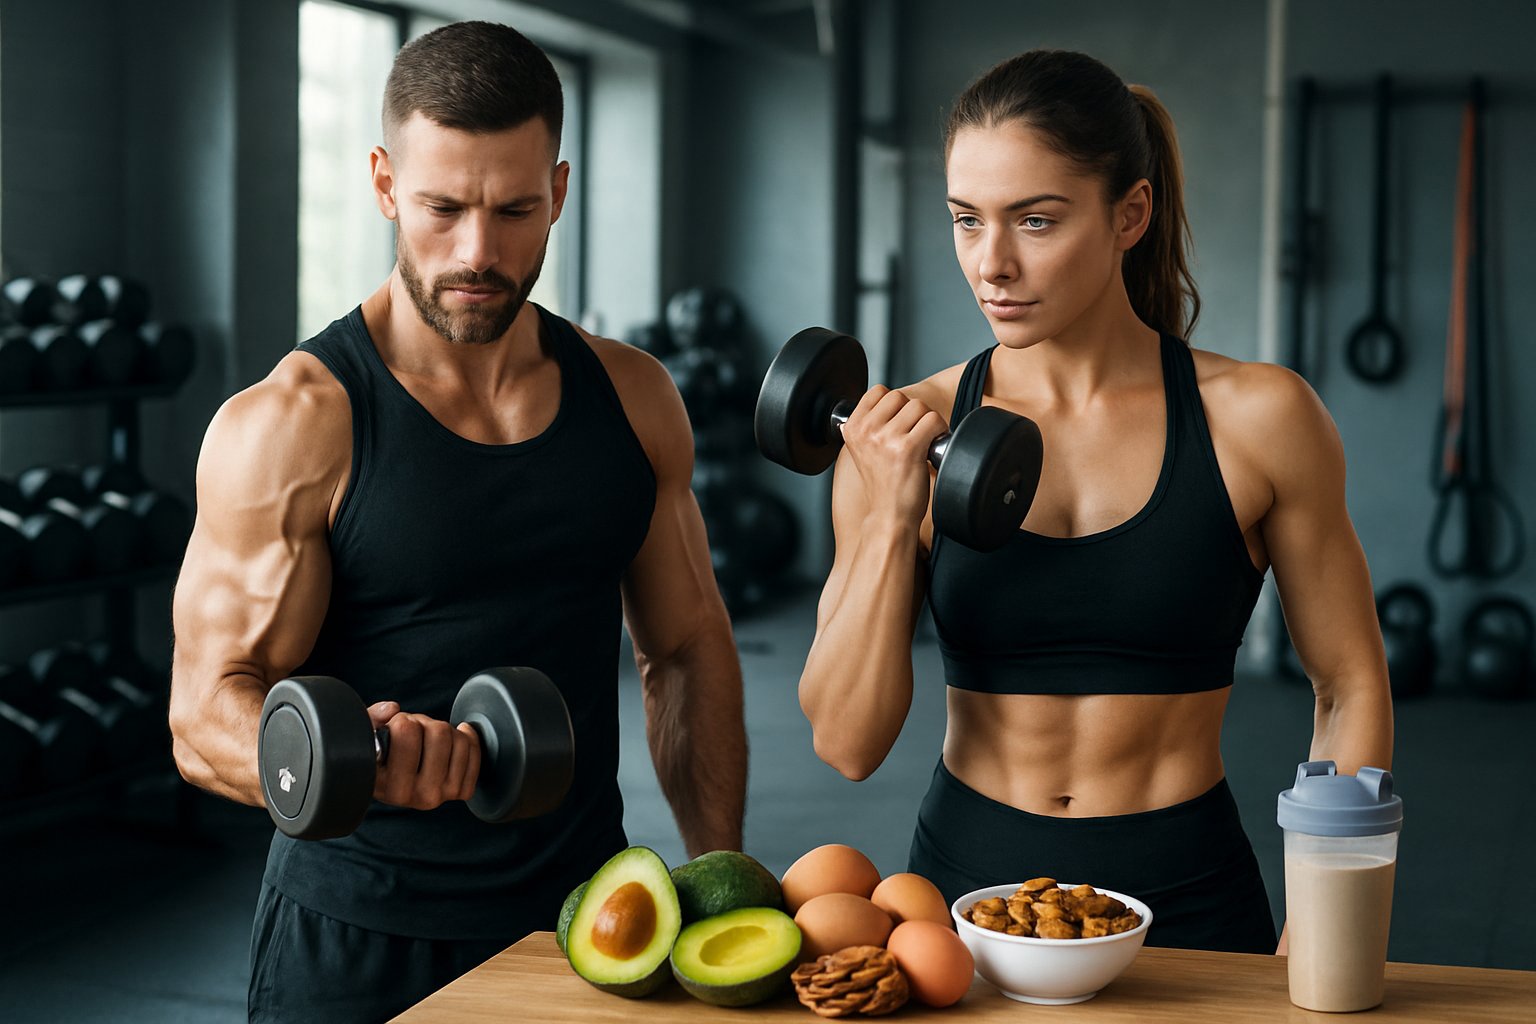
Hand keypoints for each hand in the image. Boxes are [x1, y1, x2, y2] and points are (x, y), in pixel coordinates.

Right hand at [367, 701, 481, 810]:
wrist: (392, 783)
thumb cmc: (376, 758)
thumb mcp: (363, 739)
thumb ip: (370, 719)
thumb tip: (392, 710)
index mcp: (391, 787)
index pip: (407, 732)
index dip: (400, 721)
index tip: (393, 729)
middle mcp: (420, 796)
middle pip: (439, 732)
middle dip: (423, 723)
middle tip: (411, 734)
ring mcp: (444, 795)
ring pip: (458, 738)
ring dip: (442, 730)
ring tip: (424, 740)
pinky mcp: (461, 791)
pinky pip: (474, 750)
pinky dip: (465, 737)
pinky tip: (451, 739)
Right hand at [839, 385, 948, 530]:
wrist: (889, 516)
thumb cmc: (883, 486)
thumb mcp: (864, 450)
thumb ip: (870, 425)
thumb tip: (888, 401)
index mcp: (851, 428)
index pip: (878, 391)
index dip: (895, 405)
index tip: (899, 424)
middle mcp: (865, 431)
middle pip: (900, 396)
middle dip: (913, 413)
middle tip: (915, 434)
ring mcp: (885, 439)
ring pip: (919, 406)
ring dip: (928, 422)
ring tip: (924, 442)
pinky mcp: (907, 448)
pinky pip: (933, 421)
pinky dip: (940, 431)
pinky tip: (933, 447)